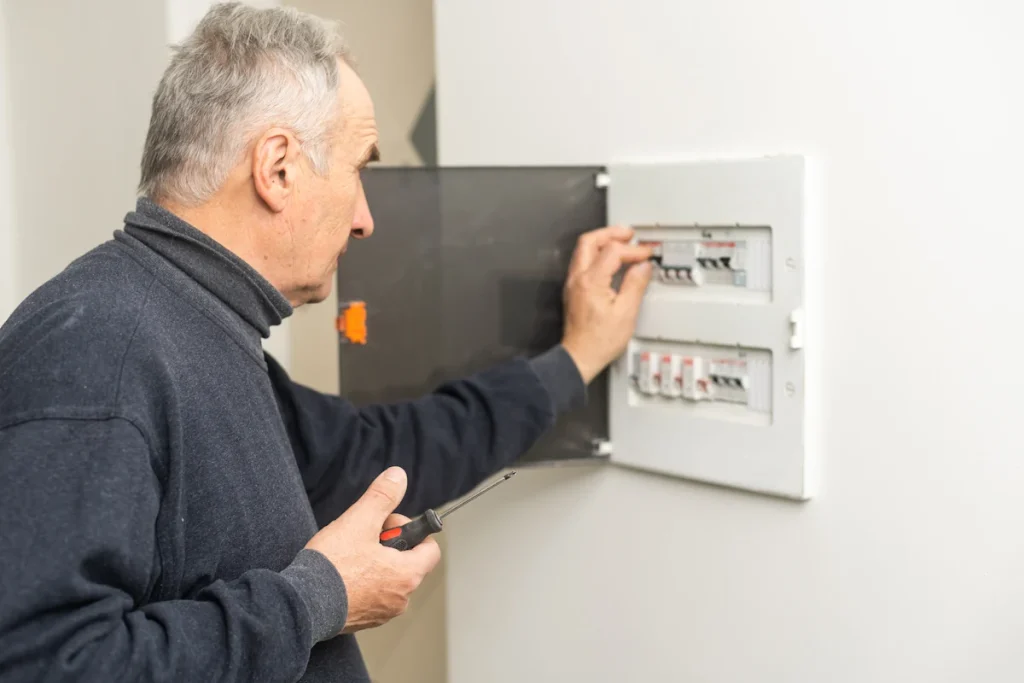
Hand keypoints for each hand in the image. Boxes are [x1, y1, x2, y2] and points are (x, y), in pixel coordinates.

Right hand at [304, 467, 440, 634]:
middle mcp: (401, 598)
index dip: (412, 530)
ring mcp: (382, 612)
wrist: (302, 604)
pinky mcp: (363, 620)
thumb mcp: (359, 521)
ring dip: (375, 563)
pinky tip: (341, 573)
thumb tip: (398, 477)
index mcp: (408, 575)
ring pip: (389, 578)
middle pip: (408, 562)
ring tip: (349, 554)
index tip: (388, 524)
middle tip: (364, 537)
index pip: (430, 549)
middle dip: (390, 544)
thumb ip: (382, 497)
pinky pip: (372, 595)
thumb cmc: (333, 566)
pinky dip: (362, 582)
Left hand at [561, 225, 653, 382]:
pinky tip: (611, 261)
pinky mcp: (574, 290)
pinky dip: (598, 254)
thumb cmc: (599, 341)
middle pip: (590, 241)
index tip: (646, 254)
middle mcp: (578, 279)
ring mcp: (573, 284)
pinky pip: (583, 262)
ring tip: (622, 243)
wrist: (580, 356)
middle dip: (611, 234)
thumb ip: (635, 285)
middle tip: (629, 234)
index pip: (613, 251)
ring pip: (583, 250)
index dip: (633, 249)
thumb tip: (643, 267)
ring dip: (603, 242)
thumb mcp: (626, 313)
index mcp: (591, 282)